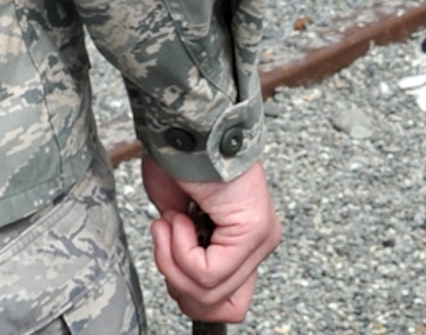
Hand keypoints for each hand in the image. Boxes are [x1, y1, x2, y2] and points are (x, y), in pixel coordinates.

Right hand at [140, 156, 281, 324]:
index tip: (170, 253)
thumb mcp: (176, 219)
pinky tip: (180, 217)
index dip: (189, 292)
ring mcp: (260, 238)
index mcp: (243, 240)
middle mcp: (259, 242)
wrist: (184, 121)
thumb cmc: (177, 156)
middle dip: (176, 280)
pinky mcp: (252, 231)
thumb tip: (183, 284)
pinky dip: (180, 249)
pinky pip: (208, 273)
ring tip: (171, 221)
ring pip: (208, 293)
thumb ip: (187, 256)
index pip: (228, 304)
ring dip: (173, 259)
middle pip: (215, 305)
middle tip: (165, 237)